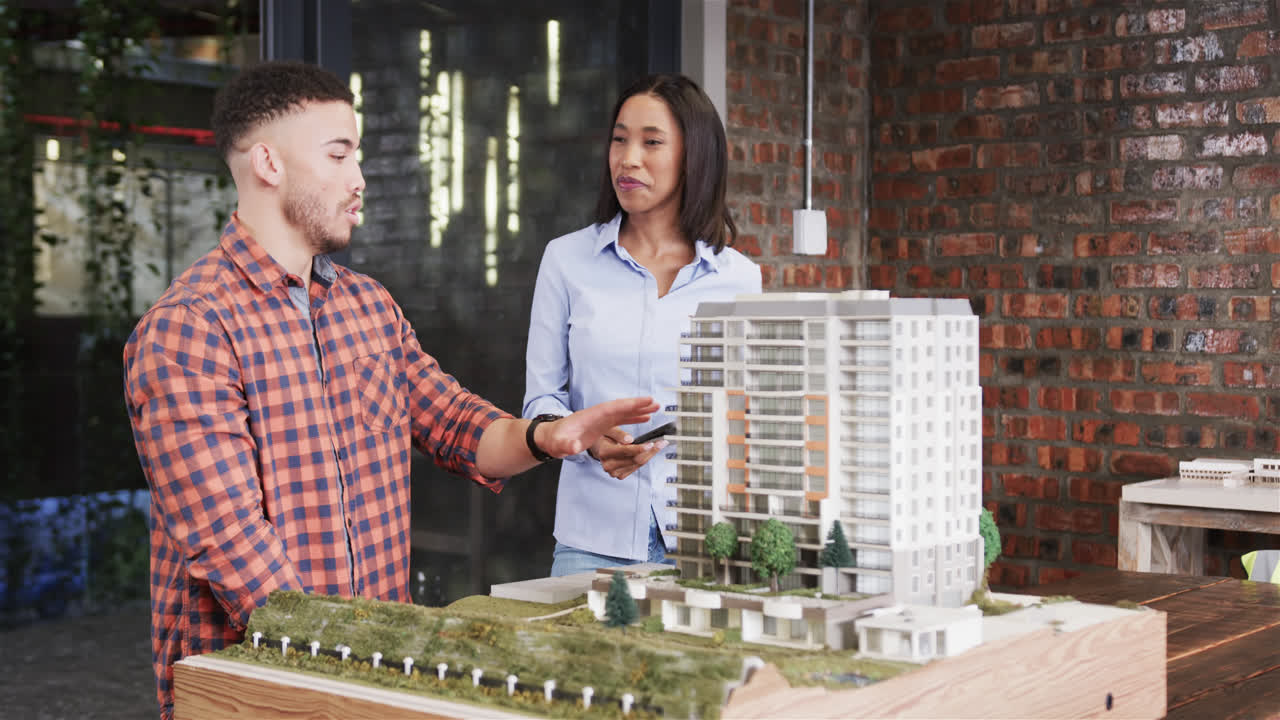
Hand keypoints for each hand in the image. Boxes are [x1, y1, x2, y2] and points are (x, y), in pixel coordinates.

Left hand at [534, 396, 658, 459]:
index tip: (645, 401)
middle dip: (638, 404)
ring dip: (639, 410)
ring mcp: (601, 419)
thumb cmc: (555, 440)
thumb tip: (574, 446)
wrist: (550, 438)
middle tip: (656, 403)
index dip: (630, 404)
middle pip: (621, 407)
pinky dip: (633, 417)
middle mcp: (598, 415)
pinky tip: (644, 418)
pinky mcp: (602, 425)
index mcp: (591, 416)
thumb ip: (567, 445)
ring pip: (623, 412)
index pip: (613, 408)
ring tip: (655, 408)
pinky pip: (621, 419)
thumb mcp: (559, 444)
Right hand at [590, 428, 668, 479]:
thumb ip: (618, 434)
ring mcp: (614, 472)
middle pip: (634, 460)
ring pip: (638, 464)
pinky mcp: (619, 475)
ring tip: (660, 445)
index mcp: (604, 452)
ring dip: (650, 455)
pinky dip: (645, 459)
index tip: (652, 444)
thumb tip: (630, 440)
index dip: (639, 448)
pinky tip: (651, 452)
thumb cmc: (604, 435)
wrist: (598, 447)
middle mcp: (608, 465)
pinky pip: (636, 468)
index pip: (624, 451)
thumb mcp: (609, 429)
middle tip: (663, 443)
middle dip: (650, 451)